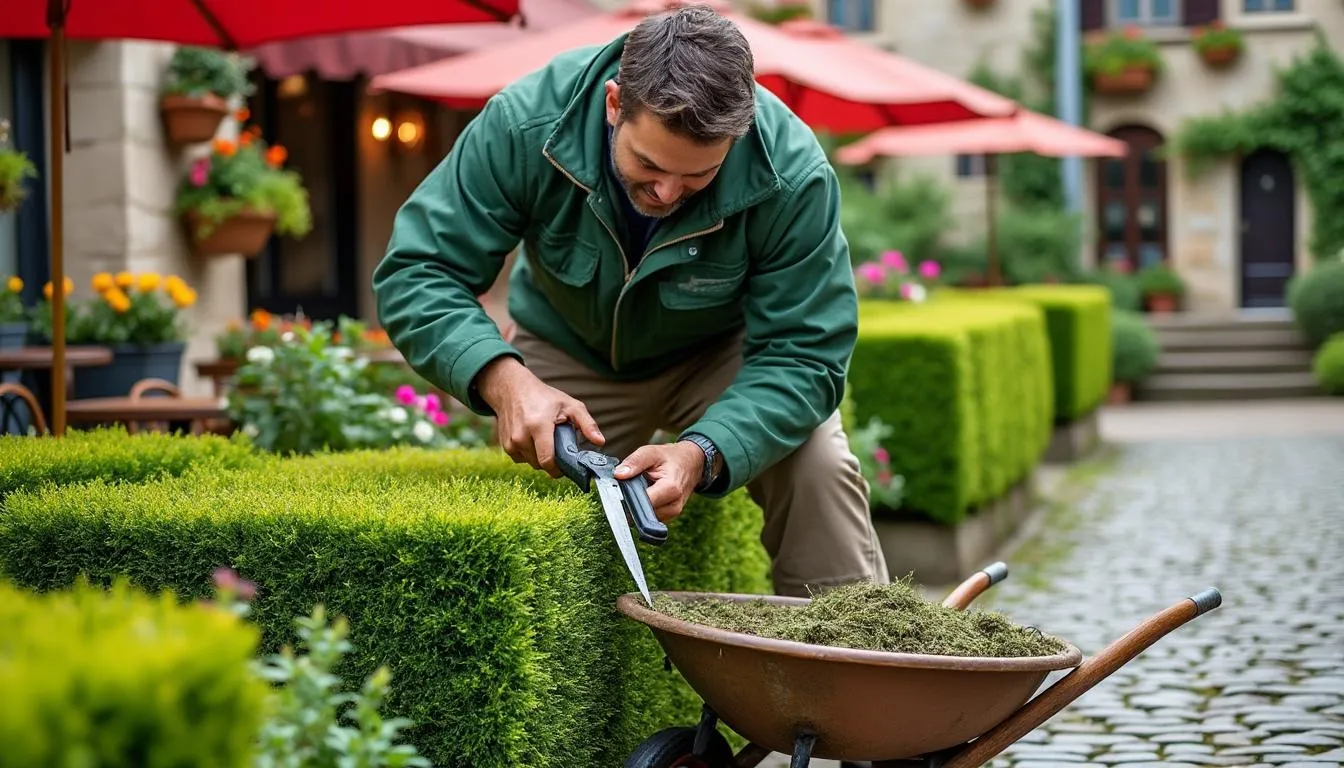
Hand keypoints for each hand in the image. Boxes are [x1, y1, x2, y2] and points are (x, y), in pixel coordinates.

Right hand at [477, 356, 603, 477]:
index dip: (559, 469)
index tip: (568, 466)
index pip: (547, 460)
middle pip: (541, 464)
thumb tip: (600, 442)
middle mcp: (521, 436)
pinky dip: (530, 454)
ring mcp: (511, 442)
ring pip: (531, 463)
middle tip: (560, 448)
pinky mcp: (505, 446)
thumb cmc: (544, 397)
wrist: (512, 389)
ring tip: (547, 441)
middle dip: (553, 461)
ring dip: (541, 458)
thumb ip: (587, 424)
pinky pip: (522, 459)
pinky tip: (534, 440)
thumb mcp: (570, 405)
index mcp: (538, 426)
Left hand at [613, 441, 703, 522]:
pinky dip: (645, 508)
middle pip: (643, 512)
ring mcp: (673, 513)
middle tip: (628, 488)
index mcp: (671, 488)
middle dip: (632, 502)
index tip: (617, 491)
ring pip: (645, 517)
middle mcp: (674, 505)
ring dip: (638, 506)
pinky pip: (651, 517)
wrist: (691, 463)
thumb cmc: (671, 457)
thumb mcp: (651, 452)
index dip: (627, 497)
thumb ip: (634, 462)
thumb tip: (618, 475)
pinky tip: (645, 496)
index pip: (643, 502)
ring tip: (639, 490)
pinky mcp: (669, 516)